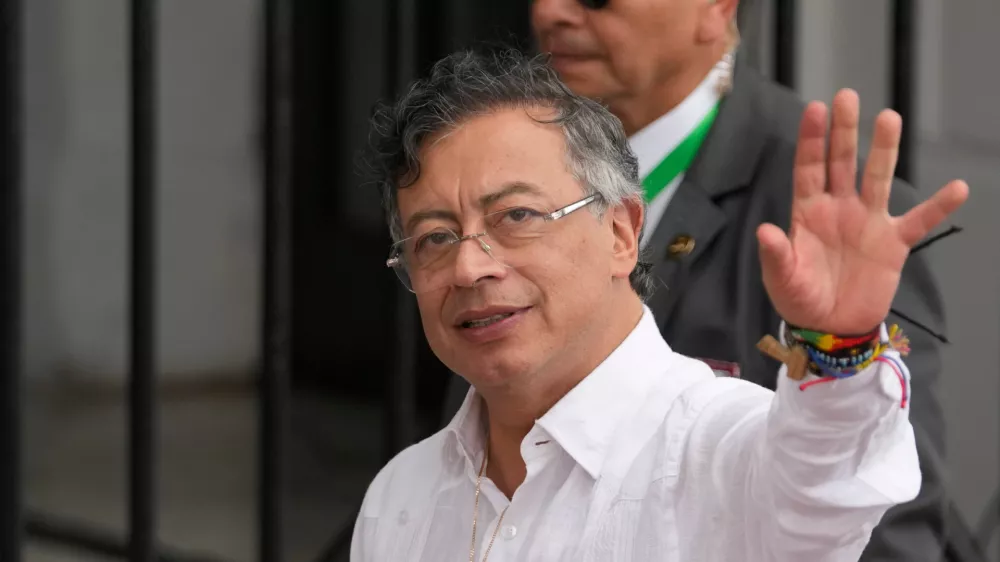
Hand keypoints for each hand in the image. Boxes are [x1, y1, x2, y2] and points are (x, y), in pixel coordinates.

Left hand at [757, 89, 967, 334]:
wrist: (830, 327)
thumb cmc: (800, 298)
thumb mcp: (782, 278)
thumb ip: (776, 255)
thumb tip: (764, 231)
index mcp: (809, 212)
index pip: (809, 168)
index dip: (811, 140)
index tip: (814, 109)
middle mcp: (840, 208)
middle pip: (843, 162)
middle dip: (845, 131)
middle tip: (847, 96)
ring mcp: (868, 222)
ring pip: (879, 178)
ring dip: (884, 150)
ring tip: (889, 117)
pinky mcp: (893, 244)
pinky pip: (920, 222)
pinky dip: (938, 207)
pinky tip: (958, 188)